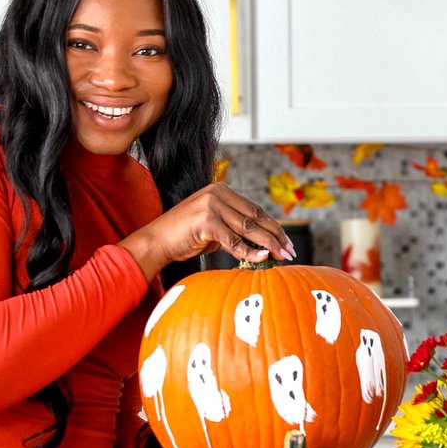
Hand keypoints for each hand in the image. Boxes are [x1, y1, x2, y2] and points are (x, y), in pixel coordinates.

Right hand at [118, 182, 294, 281]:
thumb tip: (263, 244)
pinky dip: (250, 251)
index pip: (255, 209)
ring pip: (248, 227)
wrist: (156, 241)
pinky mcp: (206, 221)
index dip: (273, 226)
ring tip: (282, 256)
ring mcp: (211, 205)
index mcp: (221, 190)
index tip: (287, 242)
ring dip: (269, 244)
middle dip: (276, 235)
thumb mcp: (215, 229)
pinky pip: (234, 240)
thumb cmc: (184, 237)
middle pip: (256, 216)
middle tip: (290, 251)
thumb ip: (235, 229)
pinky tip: (263, 257)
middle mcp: (218, 193)